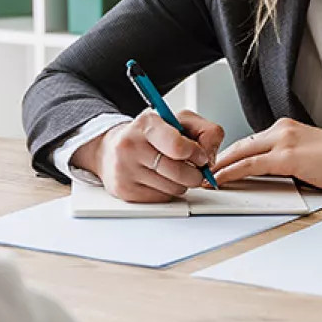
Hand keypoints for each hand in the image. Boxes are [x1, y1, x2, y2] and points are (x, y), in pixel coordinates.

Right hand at [71, 110, 224, 202]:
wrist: (111, 150)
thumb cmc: (149, 137)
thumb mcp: (180, 122)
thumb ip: (205, 132)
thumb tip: (210, 157)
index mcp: (147, 124)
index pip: (178, 146)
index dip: (197, 154)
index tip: (200, 156)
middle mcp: (130, 145)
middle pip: (180, 173)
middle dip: (194, 174)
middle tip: (193, 168)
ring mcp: (125, 170)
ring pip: (174, 188)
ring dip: (181, 183)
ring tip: (171, 171)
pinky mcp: (124, 191)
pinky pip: (162, 199)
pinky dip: (167, 192)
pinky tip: (158, 180)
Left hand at [213, 117, 321, 191]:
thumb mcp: (308, 153)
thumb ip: (287, 157)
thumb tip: (268, 172)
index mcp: (286, 128)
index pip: (250, 140)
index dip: (231, 154)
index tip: (217, 165)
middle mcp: (282, 130)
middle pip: (240, 144)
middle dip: (219, 159)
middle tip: (202, 171)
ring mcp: (284, 141)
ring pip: (241, 153)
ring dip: (221, 167)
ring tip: (206, 179)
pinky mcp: (287, 157)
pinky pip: (250, 165)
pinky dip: (232, 173)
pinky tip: (221, 180)